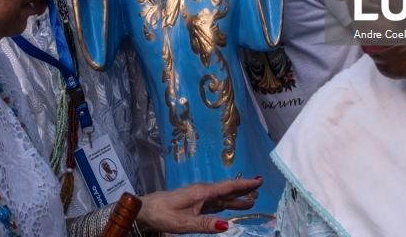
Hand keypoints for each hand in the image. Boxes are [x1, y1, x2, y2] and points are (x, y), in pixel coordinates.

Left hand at [137, 177, 262, 233]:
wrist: (146, 210)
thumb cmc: (162, 213)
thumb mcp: (184, 223)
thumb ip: (206, 224)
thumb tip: (226, 224)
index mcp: (201, 193)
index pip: (227, 188)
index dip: (243, 185)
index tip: (258, 180)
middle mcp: (202, 192)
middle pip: (227, 191)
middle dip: (243, 190)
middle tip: (259, 188)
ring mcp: (198, 197)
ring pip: (222, 197)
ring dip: (236, 198)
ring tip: (251, 200)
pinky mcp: (194, 203)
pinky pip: (214, 202)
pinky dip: (225, 203)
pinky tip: (231, 205)